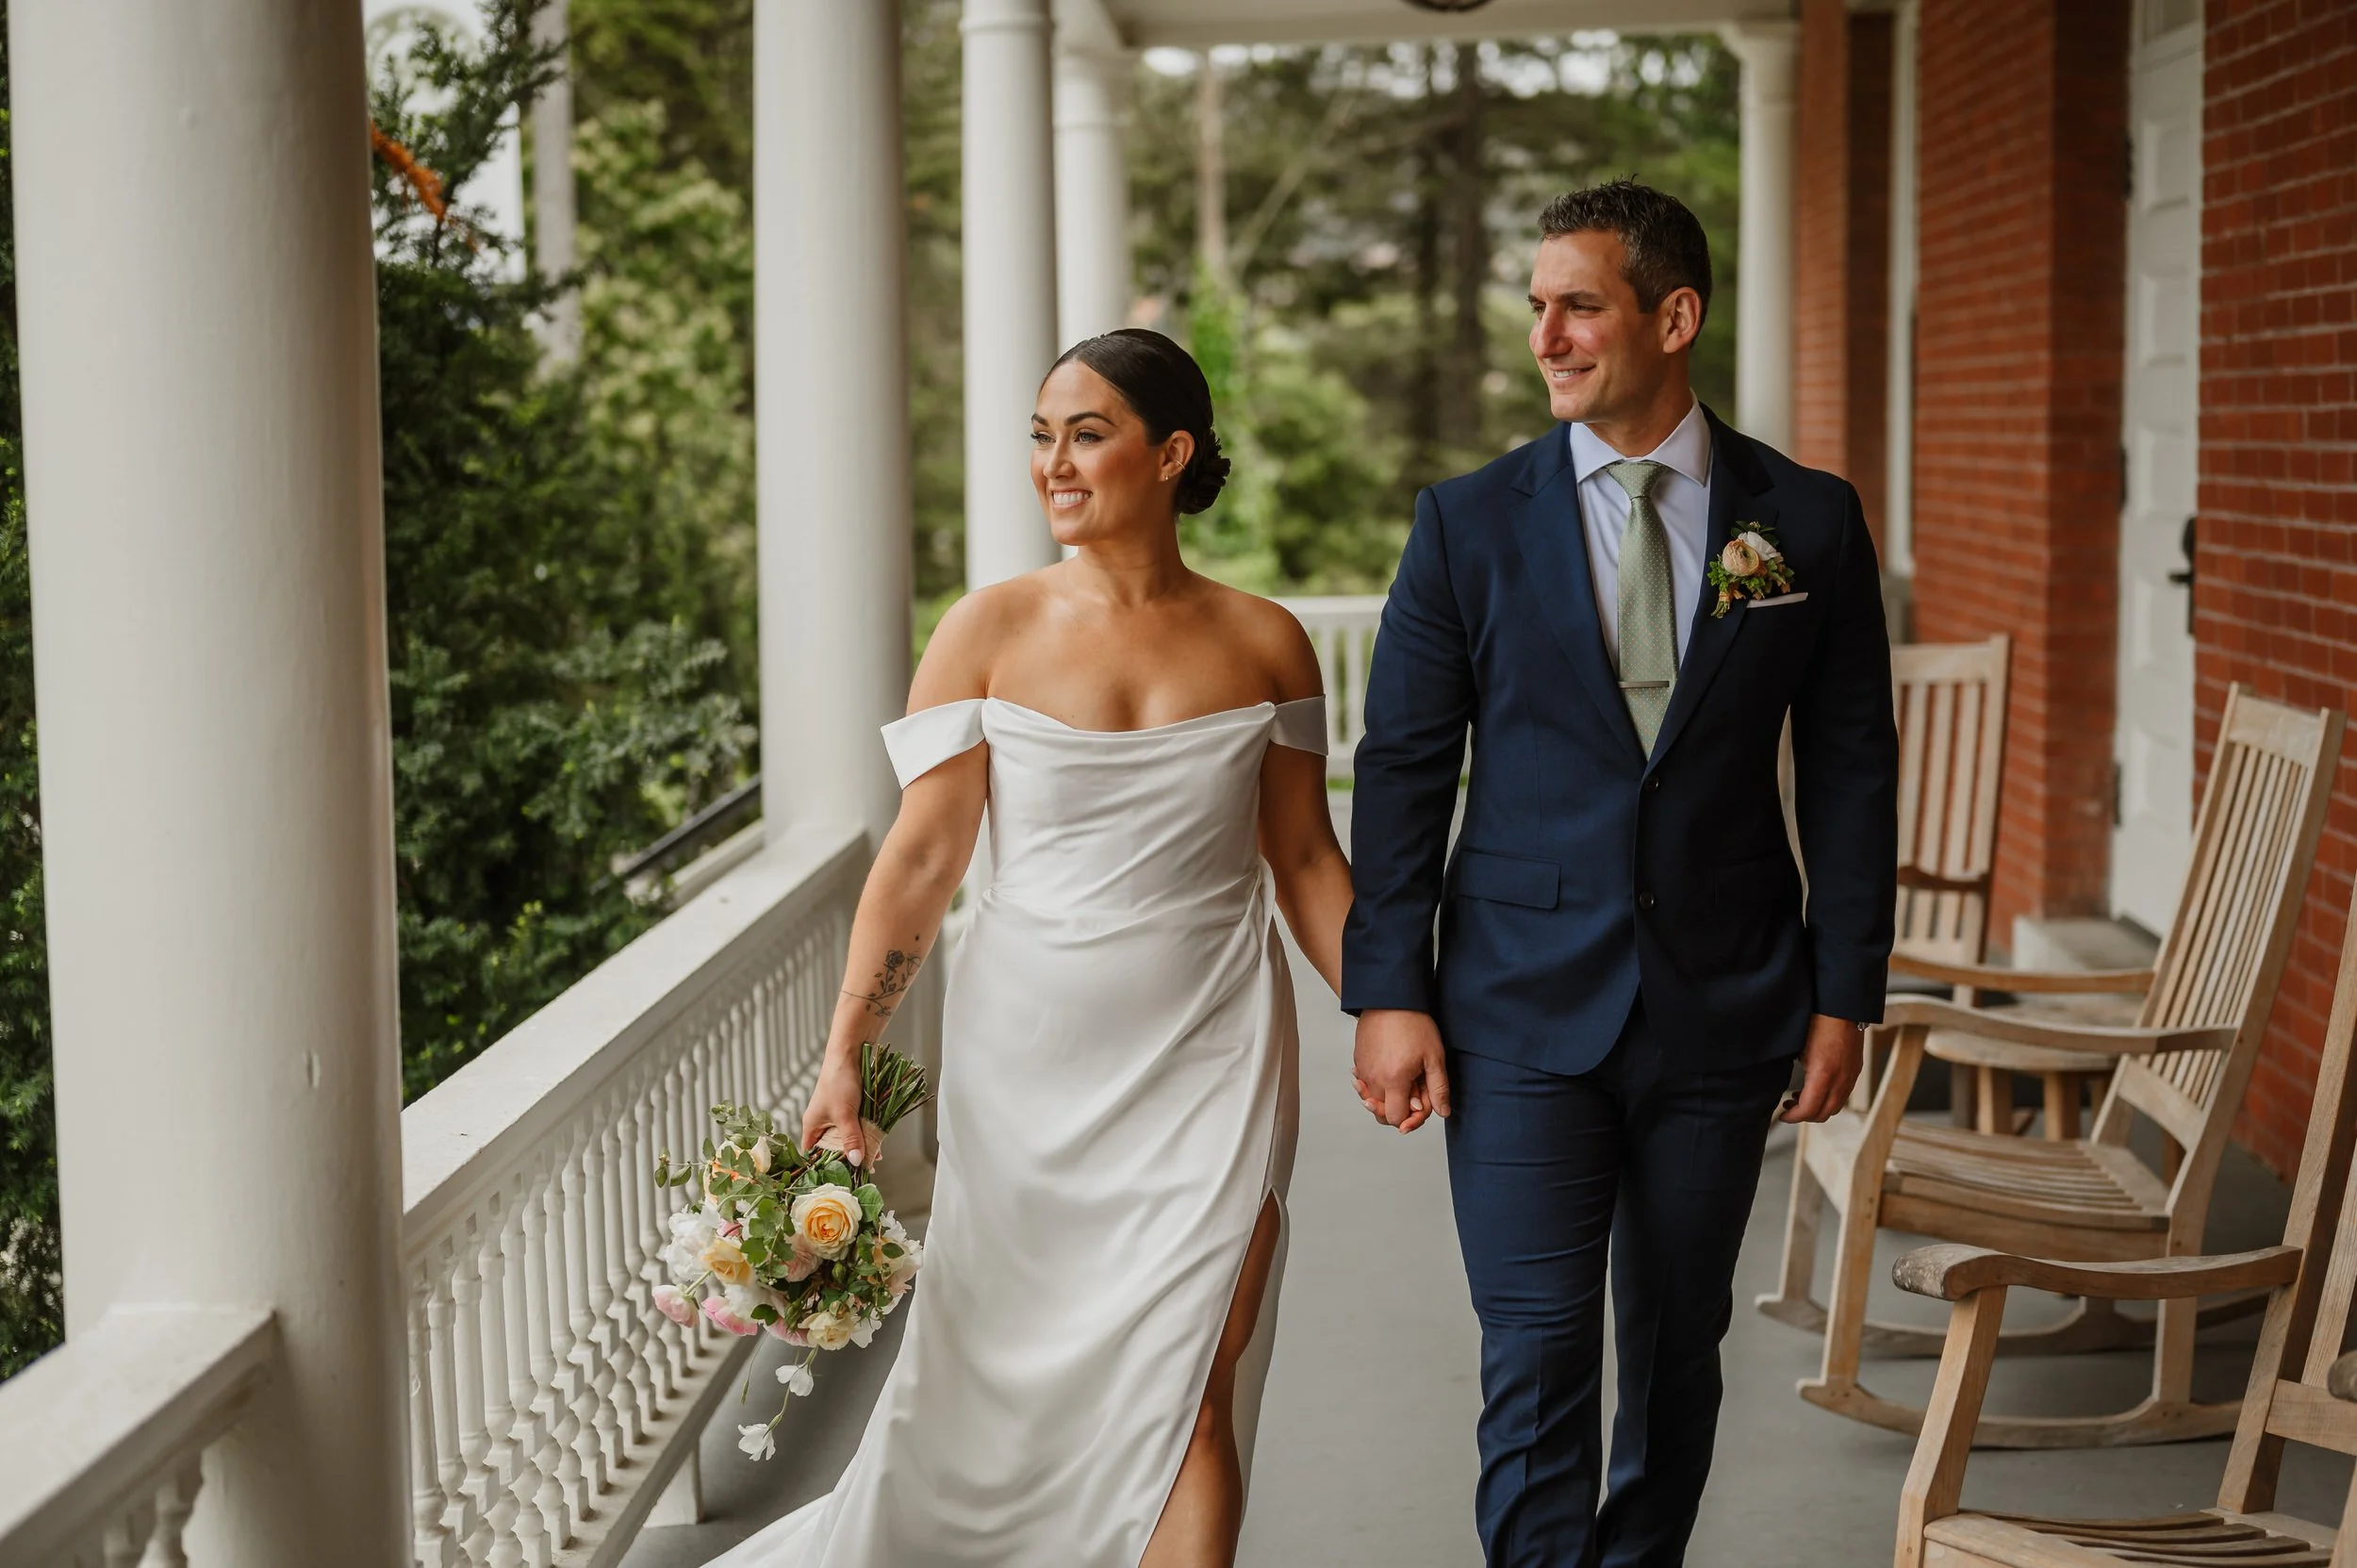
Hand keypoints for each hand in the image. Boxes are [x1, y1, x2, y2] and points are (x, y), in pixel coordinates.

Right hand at [801, 1052, 869, 1167]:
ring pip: (847, 1139)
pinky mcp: (850, 1110)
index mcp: (812, 1126)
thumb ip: (851, 1138)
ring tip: (874, 1159)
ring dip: (860, 1147)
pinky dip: (866, 1136)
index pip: (813, 1154)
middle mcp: (823, 1123)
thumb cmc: (839, 1081)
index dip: (824, 1166)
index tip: (841, 1177)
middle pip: (833, 1148)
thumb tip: (856, 1161)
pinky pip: (857, 1128)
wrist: (851, 1053)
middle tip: (863, 1169)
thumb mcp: (845, 1114)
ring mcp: (837, 1116)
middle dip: (848, 1158)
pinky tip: (878, 1144)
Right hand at [1353, 1009, 1451, 1132]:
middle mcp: (1373, 1079)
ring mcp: (1362, 1071)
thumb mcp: (1434, 1057)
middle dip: (1398, 1110)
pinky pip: (1364, 1084)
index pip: (1396, 1118)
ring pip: (1371, 1100)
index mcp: (1394, 1081)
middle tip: (1413, 1094)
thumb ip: (1438, 1088)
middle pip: (1381, 1114)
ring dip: (1386, 1098)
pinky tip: (1388, 1072)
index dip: (1411, 1118)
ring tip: (1401, 1082)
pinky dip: (1375, 1085)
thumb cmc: (1414, 1025)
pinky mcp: (1357, 1061)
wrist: (1390, 999)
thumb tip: (1442, 1112)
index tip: (1420, 1105)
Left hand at [1781, 1013, 1866, 1123]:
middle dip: (1804, 1116)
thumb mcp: (1798, 1049)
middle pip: (1824, 1113)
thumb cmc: (1818, 1022)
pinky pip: (1843, 1095)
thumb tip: (1782, 1088)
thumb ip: (1795, 1073)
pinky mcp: (1855, 1071)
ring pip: (1835, 1106)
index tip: (1782, 1115)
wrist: (1842, 1007)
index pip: (1809, 1109)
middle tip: (1789, 1108)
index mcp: (1824, 1074)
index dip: (1793, 1117)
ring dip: (1818, 1108)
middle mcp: (1841, 1079)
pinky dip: (1829, 1099)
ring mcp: (1851, 1076)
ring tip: (1800, 1099)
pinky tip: (1816, 1088)